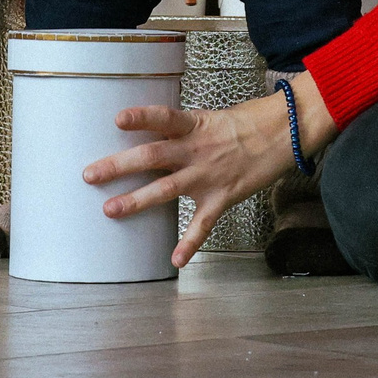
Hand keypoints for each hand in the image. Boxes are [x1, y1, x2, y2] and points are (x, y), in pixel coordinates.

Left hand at [86, 72, 338, 265]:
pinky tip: (176, 259)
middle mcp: (197, 150)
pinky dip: (190, 243)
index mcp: (194, 125)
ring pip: (166, 189)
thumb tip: (159, 133)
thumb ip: (186, 129)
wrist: (286, 133)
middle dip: (119, 166)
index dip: (141, 118)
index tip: (117, 119)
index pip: (164, 118)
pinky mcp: (222, 196)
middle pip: (152, 156)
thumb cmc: (250, 122)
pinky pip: (202, 223)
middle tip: (90, 174)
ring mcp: (208, 175)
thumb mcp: (214, 117)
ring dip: (136, 200)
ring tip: (110, 210)